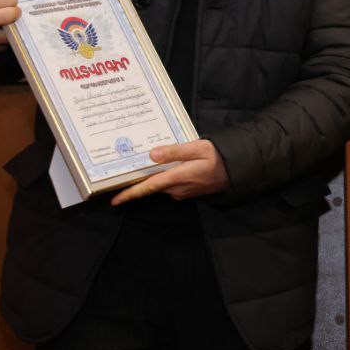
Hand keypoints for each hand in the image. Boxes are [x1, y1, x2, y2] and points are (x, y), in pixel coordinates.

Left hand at [110, 140, 229, 204]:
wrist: (235, 170)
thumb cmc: (217, 157)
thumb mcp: (197, 148)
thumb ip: (174, 151)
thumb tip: (152, 154)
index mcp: (177, 177)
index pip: (148, 188)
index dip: (130, 194)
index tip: (115, 200)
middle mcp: (177, 189)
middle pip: (151, 186)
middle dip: (137, 181)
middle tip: (123, 172)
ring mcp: (182, 192)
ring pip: (160, 185)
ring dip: (152, 178)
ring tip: (141, 167)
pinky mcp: (186, 191)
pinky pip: (169, 185)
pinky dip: (163, 178)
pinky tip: (163, 167)